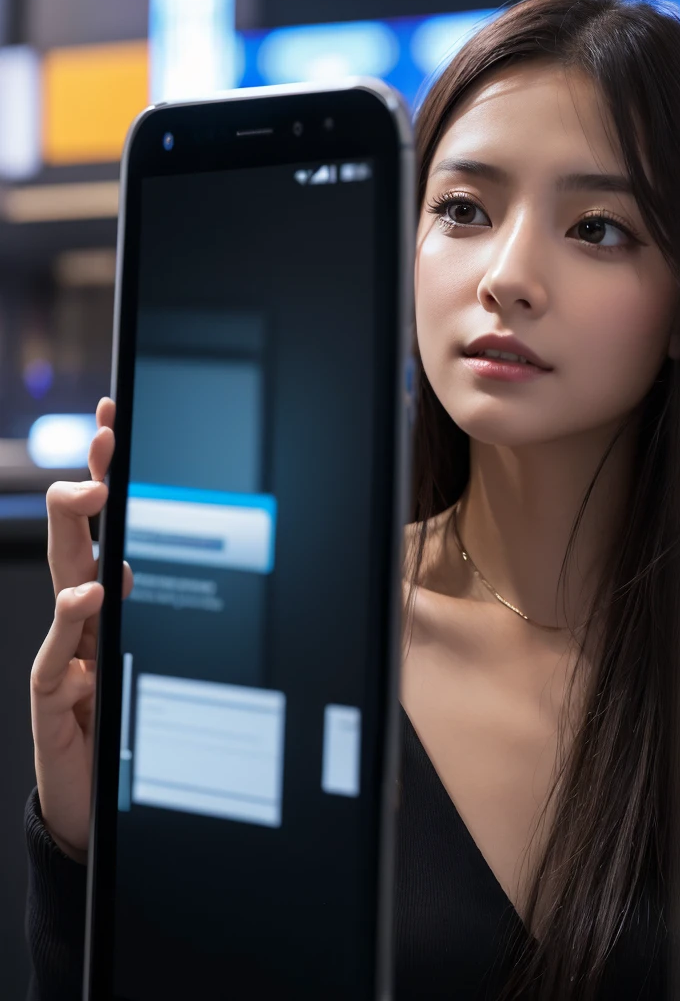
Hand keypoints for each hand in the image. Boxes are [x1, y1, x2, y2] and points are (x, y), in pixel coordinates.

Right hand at [30, 397, 133, 862]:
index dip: (103, 472)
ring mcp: (64, 651)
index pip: (100, 525)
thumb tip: (130, 559)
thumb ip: (130, 609)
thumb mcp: (137, 652)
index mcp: (101, 597)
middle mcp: (78, 617)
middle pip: (75, 538)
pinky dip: (73, 624)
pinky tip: (88, 598)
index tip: (113, 419)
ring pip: (62, 581)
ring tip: (90, 496)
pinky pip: (61, 653)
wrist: (90, 791)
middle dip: (87, 483)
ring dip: (76, 535)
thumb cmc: (116, 716)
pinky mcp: (54, 693)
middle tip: (104, 442)